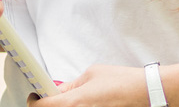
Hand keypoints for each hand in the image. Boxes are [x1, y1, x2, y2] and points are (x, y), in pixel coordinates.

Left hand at [27, 65, 147, 106]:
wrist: (144, 93)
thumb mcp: (91, 74)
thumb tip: (60, 91)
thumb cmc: (121, 82)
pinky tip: (84, 103)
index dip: (34, 101)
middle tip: (53, 97)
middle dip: (50, 105)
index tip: (34, 97)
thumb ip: (71, 85)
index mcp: (72, 103)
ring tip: (76, 99)